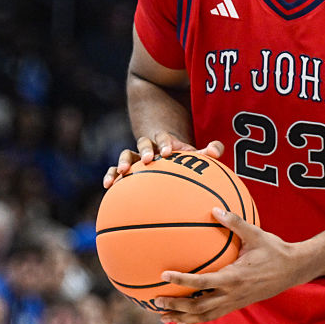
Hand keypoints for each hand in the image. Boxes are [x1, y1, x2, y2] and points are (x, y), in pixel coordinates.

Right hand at [103, 134, 223, 187]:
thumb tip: (216, 151)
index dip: (165, 143)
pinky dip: (111, 175)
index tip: (169, 152)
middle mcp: (149, 148)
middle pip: (143, 142)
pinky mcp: (127, 170)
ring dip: (124, 161)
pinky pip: (116, 170)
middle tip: (148, 160)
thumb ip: (208, 151)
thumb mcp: (195, 155)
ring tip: (122, 172)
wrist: (167, 161)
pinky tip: (108, 185)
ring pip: (126, 154)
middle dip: (144, 150)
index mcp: (165, 142)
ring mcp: (136, 158)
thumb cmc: (183, 160)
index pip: (163, 138)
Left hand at [151, 208, 306, 323]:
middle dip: (176, 305)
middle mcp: (232, 294)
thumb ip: (235, 222)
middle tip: (156, 300)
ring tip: (162, 315)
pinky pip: (212, 315)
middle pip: (198, 306)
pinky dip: (195, 318)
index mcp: (234, 277)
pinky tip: (182, 317)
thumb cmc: (274, 250)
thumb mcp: (256, 234)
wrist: (293, 270)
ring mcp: (234, 302)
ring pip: (203, 316)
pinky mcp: (236, 305)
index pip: (202, 282)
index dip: (182, 280)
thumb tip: (214, 208)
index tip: (164, 274)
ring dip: (182, 316)